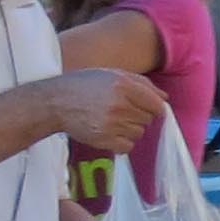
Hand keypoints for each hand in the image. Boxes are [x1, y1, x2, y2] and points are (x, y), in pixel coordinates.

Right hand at [30, 70, 169, 154]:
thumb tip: (165, 98)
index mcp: (123, 85)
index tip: (146, 107)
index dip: (154, 107)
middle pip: (148, 119)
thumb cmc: (84, 85)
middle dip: (138, 115)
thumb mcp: (112, 74)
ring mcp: (111, 123)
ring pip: (139, 133)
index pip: (157, 104)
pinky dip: (121, 142)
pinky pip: (128, 146)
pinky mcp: (103, 139)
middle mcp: (119, 104)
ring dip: (129, 128)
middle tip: (118, 110)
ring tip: (110, 119)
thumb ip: (142, 83)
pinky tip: (108, 131)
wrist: (54, 102)